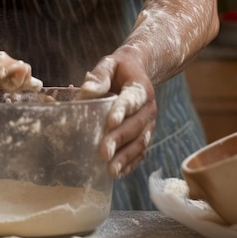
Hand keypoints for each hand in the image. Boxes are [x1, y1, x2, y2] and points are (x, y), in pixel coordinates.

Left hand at [78, 47, 156, 178]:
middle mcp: (148, 107)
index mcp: (140, 87)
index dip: (122, 110)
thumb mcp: (109, 64)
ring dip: (125, 157)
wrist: (137, 71)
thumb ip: (99, 76)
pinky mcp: (146, 135)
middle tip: (103, 153)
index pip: (132, 99)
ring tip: (110, 170)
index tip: (110, 122)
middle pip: (135, 126)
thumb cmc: (118, 69)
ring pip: (140, 142)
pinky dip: (130, 163)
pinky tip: (118, 173)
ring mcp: (149, 124)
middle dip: (119, 140)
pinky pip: (141, 152)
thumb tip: (87, 91)